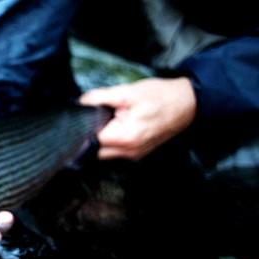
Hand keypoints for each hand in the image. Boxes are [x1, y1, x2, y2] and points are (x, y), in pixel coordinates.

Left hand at [79, 77, 196, 159]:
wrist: (188, 103)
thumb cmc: (161, 96)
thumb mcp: (128, 91)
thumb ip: (100, 97)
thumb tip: (81, 103)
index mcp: (125, 137)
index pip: (90, 140)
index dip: (85, 127)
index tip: (87, 116)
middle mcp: (129, 152)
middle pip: (95, 150)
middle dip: (92, 134)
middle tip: (101, 117)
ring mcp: (134, 155)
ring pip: (104, 152)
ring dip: (103, 138)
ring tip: (113, 120)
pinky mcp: (137, 154)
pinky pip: (116, 152)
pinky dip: (113, 141)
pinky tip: (120, 126)